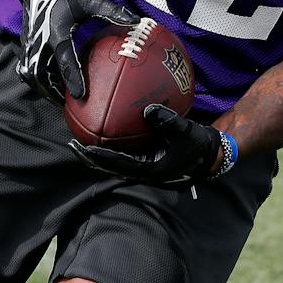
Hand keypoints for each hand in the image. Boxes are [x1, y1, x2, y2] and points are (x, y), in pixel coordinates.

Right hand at [13, 0, 138, 101]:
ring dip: (42, 87)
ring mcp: (30, 41)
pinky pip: (27, 66)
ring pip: (30, 73)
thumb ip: (111, 11)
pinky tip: (47, 85)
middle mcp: (40, 39)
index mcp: (57, 30)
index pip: (64, 60)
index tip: (80, 95)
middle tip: (67, 104)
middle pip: (40, 74)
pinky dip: (35, 79)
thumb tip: (135, 20)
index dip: (72, 78)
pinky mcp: (26, 42)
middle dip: (52, 91)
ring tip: (58, 98)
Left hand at [68, 104, 225, 187]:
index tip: (84, 147)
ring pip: (113, 162)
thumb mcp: (186, 132)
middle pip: (109, 167)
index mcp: (150, 171)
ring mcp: (143, 167)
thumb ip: (167, 121)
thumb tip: (147, 110)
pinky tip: (101, 131)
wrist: (210, 155)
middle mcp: (143, 172)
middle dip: (90, 157)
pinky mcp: (145, 160)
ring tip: (79, 140)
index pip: (118, 164)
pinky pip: (122, 154)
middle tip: (72, 144)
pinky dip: (110, 146)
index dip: (100, 157)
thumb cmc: (198, 146)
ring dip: (96, 153)